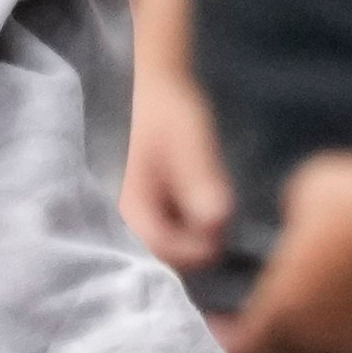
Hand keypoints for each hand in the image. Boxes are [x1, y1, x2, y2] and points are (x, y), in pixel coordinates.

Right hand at [122, 56, 236, 272]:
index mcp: (131, 209)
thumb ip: (202, 184)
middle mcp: (127, 224)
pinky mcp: (152, 217)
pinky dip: (194, 228)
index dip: (200, 248)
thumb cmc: (168, 113)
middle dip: (200, 244)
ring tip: (210, 200)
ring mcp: (138, 223)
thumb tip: (218, 226)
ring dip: (199, 236)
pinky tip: (201, 201)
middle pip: (169, 259)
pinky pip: (175, 238)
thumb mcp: (190, 144)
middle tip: (220, 210)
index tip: (224, 224)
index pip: (166, 252)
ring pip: (174, 252)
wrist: (154, 93)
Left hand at [216, 150, 351, 352]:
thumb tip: (296, 227)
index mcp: (282, 311)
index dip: (242, 342)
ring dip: (338, 348)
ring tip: (351, 315)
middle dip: (295, 339)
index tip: (245, 330)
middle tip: (311, 309)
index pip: (244, 351)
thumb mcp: (307, 191)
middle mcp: (319, 347)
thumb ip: (290, 221)